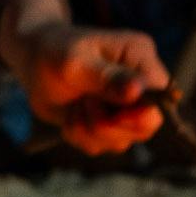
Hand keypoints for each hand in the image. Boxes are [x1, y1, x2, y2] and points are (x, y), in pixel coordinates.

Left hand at [9, 13, 166, 151]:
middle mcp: (138, 84)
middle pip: (146, 126)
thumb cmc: (54, 51)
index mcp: (139, 57)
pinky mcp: (106, 125)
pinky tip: (70, 113)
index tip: (114, 113)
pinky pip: (99, 146)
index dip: (142, 112)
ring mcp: (123, 108)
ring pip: (120, 141)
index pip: (162, 94)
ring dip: (89, 129)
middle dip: (109, 125)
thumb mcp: (75, 61)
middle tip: (84, 104)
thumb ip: (107, 78)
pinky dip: (79, 134)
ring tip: (75, 104)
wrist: (33, 59)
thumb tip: (137, 91)